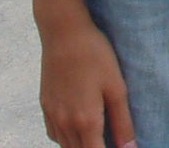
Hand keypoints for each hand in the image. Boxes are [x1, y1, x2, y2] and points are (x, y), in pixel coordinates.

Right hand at [39, 10, 133, 147]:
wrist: (64, 32)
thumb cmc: (95, 56)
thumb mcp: (116, 87)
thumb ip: (123, 122)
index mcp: (86, 121)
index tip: (118, 146)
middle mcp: (65, 123)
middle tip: (110, 138)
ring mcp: (52, 115)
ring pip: (66, 146)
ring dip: (81, 145)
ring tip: (97, 134)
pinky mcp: (45, 105)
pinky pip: (54, 134)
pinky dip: (66, 137)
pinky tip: (78, 126)